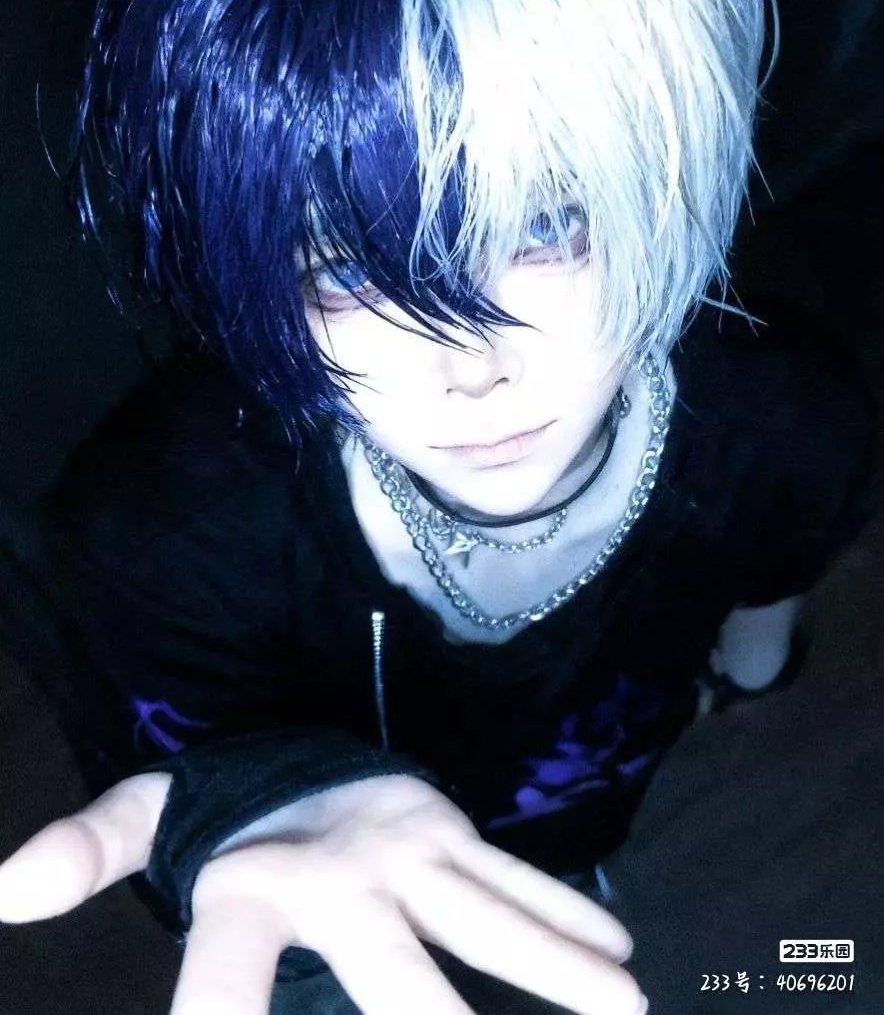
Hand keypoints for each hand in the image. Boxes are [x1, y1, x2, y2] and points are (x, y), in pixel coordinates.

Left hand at [0, 771, 646, 1014]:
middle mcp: (336, 874)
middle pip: (393, 980)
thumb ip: (85, 849)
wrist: (300, 734)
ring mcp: (406, 847)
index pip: (224, 983)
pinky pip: (517, 879)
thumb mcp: (145, 818)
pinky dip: (570, 919)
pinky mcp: (450, 828)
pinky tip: (622, 958)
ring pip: (488, 920)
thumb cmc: (223, 811)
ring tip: (624, 1013)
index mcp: (249, 889)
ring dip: (557, 974)